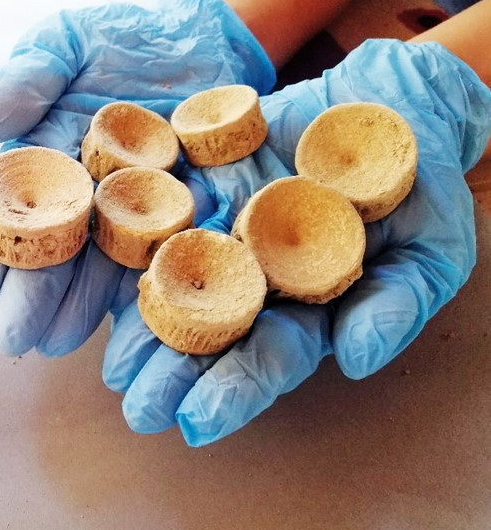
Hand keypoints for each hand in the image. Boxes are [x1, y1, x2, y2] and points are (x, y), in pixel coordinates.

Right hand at [0, 0, 274, 355]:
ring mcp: (130, 212)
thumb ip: (21, 80)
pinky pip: (162, 256)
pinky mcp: (181, 217)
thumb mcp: (64, 43)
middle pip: (51, 252)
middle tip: (15, 338)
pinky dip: (143, 288)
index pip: (9, 215)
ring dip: (77, 307)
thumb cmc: (122, 38)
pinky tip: (125, 322)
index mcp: (46, 162)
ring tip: (57, 341)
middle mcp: (83, 197)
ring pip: (100, 265)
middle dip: (31, 297)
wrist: (202, 38)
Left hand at [103, 39, 490, 445]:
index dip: (234, 390)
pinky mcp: (197, 184)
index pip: (267, 356)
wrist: (386, 106)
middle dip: (172, 371)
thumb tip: (355, 360)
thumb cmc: (417, 187)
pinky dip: (129, 243)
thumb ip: (395, 304)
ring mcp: (220, 232)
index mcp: (304, 305)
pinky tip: (100, 272)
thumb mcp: (429, 247)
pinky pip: (156, 213)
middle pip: (208, 332)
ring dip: (141, 324)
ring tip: (112, 364)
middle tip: (136, 410)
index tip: (195, 423)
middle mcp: (253, 277)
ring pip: (173, 283)